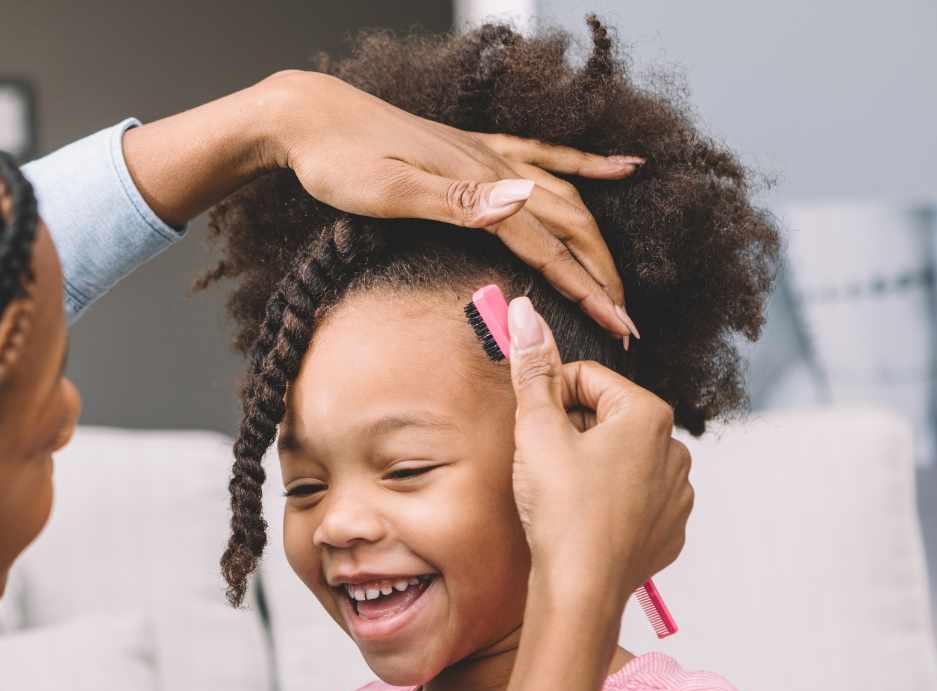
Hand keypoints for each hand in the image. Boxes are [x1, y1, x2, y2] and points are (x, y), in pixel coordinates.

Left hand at [266, 70, 641, 338]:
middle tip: (626, 324)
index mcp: (479, 187)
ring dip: (598, 242)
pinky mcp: (477, 150)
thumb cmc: (340, 162)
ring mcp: (490, 156)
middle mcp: (495, 169)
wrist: (310, 116)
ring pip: (565, 199)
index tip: (618, 328)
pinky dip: (586, 165)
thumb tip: (521, 204)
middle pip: (570, 227)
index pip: (549, 249)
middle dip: (603, 277)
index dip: (588, 292)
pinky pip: (546, 156)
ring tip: (621, 281)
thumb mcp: (391, 190)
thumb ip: (458, 202)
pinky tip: (616, 168)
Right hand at [505, 296, 692, 605]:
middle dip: (573, 432)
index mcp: (649, 414)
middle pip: (608, 418)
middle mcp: (675, 449)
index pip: (587, 380)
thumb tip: (523, 312)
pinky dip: (611, 502)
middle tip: (544, 465)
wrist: (581, 590)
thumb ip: (533, 369)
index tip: (533, 425)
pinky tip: (586, 520)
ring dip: (592, 466)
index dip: (550, 397)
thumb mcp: (537, 430)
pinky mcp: (670, 529)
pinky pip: (636, 499)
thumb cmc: (561, 510)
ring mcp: (677, 493)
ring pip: (623, 460)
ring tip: (564, 497)